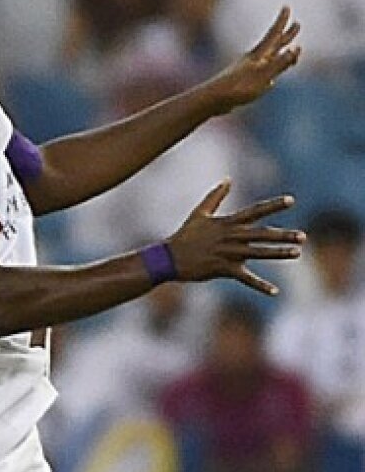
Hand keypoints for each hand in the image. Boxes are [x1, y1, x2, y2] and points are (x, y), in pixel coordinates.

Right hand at [167, 180, 304, 295]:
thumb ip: (215, 196)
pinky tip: (274, 291)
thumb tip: (227, 179)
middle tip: (302, 236)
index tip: (291, 200)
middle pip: (261, 234)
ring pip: (258, 253)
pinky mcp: (224, 269)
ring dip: (278, 254)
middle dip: (283, 235)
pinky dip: (259, 285)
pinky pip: (245, 278)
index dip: (273, 206)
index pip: (254, 212)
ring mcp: (228, 253)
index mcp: (227, 223)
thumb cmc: (185, 235)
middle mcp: (231, 237)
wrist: (169, 257)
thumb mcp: (199, 213)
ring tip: (296, 253)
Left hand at [208, 6, 300, 113]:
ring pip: (268, 59)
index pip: (274, 35)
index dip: (281, 22)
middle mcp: (253, 61)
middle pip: (273, 45)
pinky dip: (270, 73)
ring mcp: (247, 71)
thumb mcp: (263, 76)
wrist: (211, 100)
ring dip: (280, 53)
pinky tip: (271, 82)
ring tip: (288, 49)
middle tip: (297, 24)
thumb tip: (296, 48)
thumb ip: (279, 63)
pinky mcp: (243, 83)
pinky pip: (262, 74)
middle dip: (286, 35)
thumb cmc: (237, 88)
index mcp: (258, 57)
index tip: (286, 7)